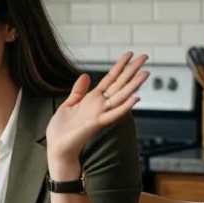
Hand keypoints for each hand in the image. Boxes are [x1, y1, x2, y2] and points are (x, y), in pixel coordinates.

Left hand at [45, 52, 148, 177]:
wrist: (57, 148)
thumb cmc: (62, 130)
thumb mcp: (68, 104)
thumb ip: (79, 91)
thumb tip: (86, 75)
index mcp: (93, 99)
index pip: (110, 79)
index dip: (119, 66)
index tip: (129, 54)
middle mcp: (100, 105)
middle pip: (119, 84)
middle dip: (132, 70)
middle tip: (145, 56)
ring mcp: (100, 114)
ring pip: (121, 97)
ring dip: (134, 85)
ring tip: (146, 73)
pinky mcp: (97, 124)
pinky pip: (114, 114)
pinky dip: (125, 107)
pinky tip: (136, 98)